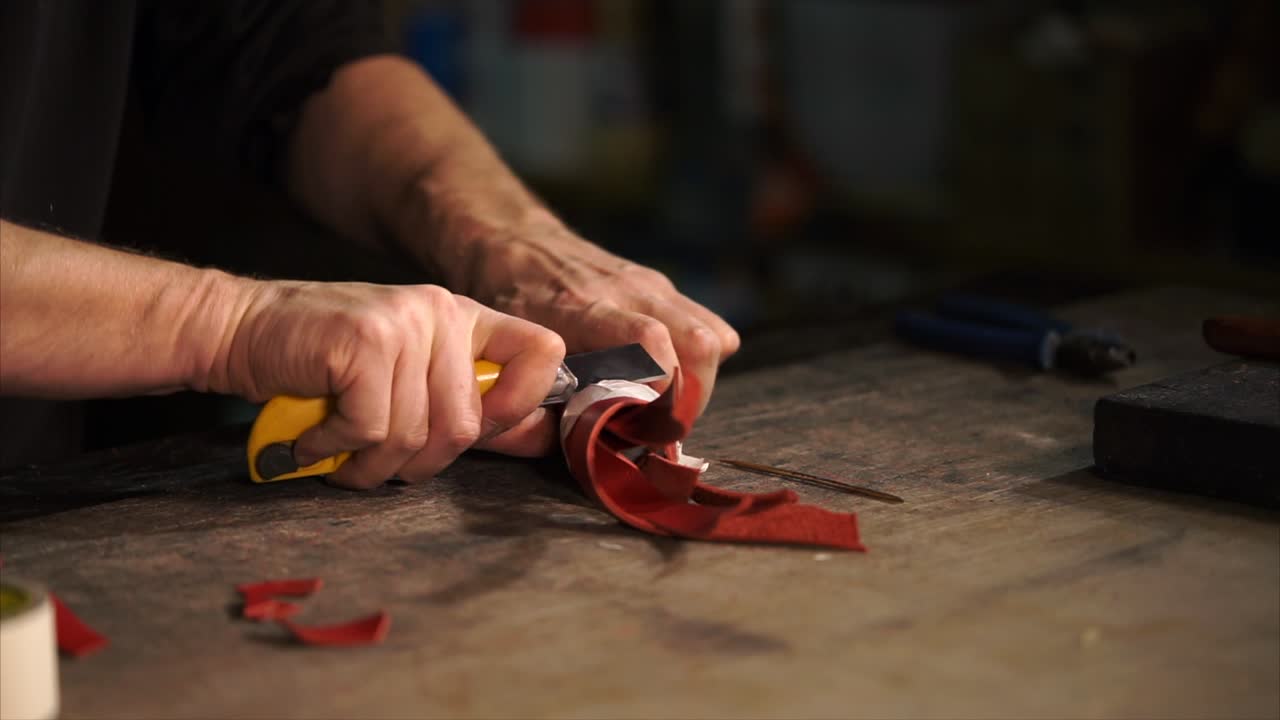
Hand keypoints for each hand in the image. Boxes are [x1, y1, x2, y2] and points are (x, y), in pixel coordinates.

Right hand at [212, 279, 564, 488]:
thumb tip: (541, 439)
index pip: (544, 351)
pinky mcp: (364, 342)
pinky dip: (336, 450)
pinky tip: (315, 438)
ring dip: (371, 465)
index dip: (524, 405)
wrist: (240, 331)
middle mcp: (441, 312)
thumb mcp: (407, 380)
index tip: (481, 432)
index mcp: (463, 318)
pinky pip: (371, 430)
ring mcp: (403, 323)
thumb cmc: (324, 366)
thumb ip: (469, 406)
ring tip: (341, 453)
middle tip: (376, 458)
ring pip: (415, 435)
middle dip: (418, 462)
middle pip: (466, 423)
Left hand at [463, 214, 739, 414]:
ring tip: (669, 408)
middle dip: (691, 400)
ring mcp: (653, 286)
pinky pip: (710, 329)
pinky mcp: (666, 288)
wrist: (520, 244)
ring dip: (700, 384)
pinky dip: (701, 362)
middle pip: (699, 345)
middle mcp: (629, 293)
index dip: (663, 387)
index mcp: (584, 309)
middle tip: (662, 430)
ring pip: (714, 339)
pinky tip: (671, 378)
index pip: (647, 340)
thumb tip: (593, 444)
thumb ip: (554, 392)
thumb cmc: (515, 301)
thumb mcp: (520, 346)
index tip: (650, 429)